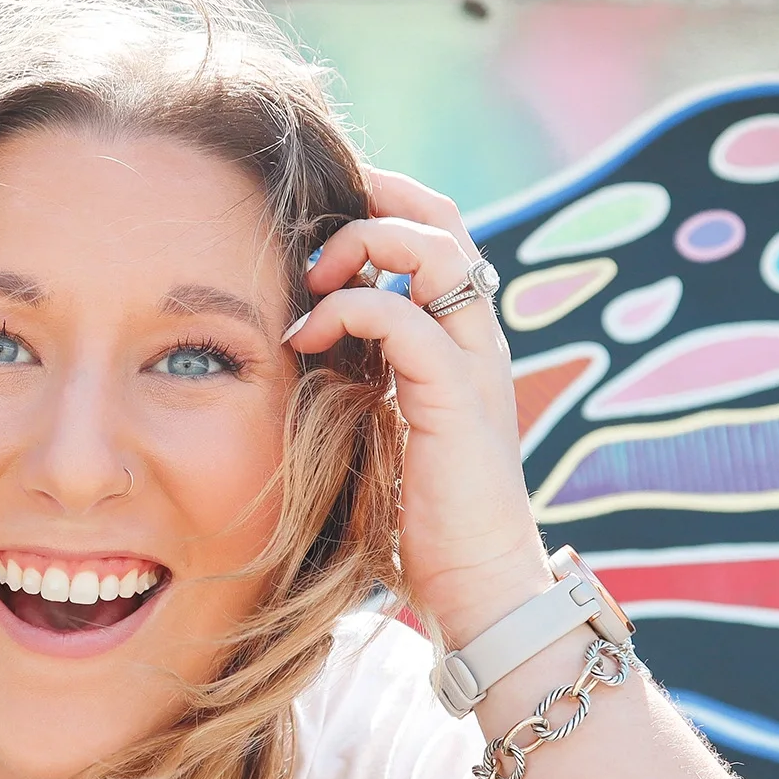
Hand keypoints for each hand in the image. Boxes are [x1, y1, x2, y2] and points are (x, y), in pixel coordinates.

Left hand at [283, 169, 550, 643]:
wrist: (478, 584)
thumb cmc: (422, 518)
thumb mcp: (385, 424)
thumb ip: (363, 375)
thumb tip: (300, 341)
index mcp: (460, 338)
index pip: (435, 231)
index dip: (382, 202)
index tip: (317, 213)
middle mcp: (476, 337)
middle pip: (444, 217)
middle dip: (377, 195)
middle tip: (312, 218)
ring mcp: (473, 363)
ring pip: (435, 249)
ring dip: (364, 243)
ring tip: (312, 277)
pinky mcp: (455, 397)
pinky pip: (405, 318)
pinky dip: (349, 310)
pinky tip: (306, 337)